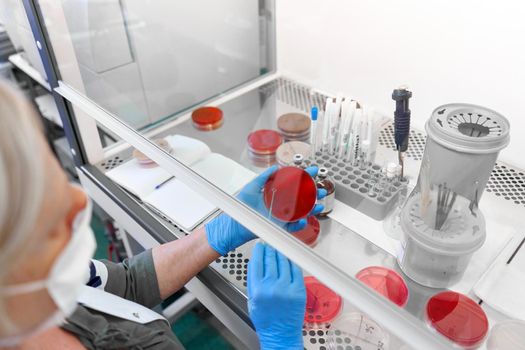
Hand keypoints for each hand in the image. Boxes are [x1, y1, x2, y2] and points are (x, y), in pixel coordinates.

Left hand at [205, 165, 326, 254]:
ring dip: (313, 207)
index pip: (294, 183)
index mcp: (277, 193)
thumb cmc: (241, 206)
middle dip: (314, 192)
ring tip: (319, 202)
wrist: (235, 223)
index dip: (304, 176)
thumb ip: (263, 177)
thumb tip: (275, 168)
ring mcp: (282, 216)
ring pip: (302, 212)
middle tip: (322, 187)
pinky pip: (293, 227)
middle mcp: (282, 204)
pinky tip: (303, 219)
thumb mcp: (251, 187)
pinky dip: (299, 224)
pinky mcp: (280, 227)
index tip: (312, 169)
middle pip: (302, 197)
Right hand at [248, 243, 304, 349]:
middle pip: (271, 260)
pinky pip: (295, 270)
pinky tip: (289, 260)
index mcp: (257, 289)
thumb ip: (253, 279)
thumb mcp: (251, 298)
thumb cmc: (266, 319)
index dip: (259, 251)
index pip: (257, 262)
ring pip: (284, 262)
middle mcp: (272, 288)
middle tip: (269, 246)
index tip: (260, 247)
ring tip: (278, 251)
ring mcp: (287, 289)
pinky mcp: (299, 291)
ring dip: (280, 254)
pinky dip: (291, 263)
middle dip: (270, 250)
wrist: (280, 335)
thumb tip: (256, 261)